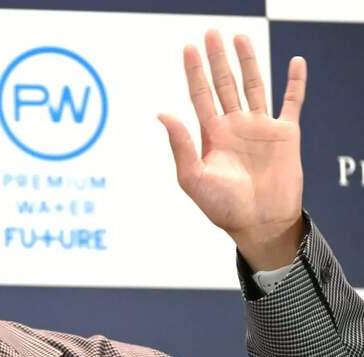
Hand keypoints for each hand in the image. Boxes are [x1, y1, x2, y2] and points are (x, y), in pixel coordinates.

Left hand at [159, 30, 306, 270]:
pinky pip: (292, 102)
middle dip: (217, 59)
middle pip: (224, 83)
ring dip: (248, 62)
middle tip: (211, 32)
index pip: (199, 94)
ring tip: (240, 38)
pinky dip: (295, 82)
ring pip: (254, 85)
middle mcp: (234, 126)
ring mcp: (260, 127)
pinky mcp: (285, 134)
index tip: (188, 48)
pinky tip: (295, 62)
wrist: (258, 223)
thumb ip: (179, 145)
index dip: (194, 71)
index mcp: (211, 134)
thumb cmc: (222, 206)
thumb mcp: (192, 177)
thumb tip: (161, 113)